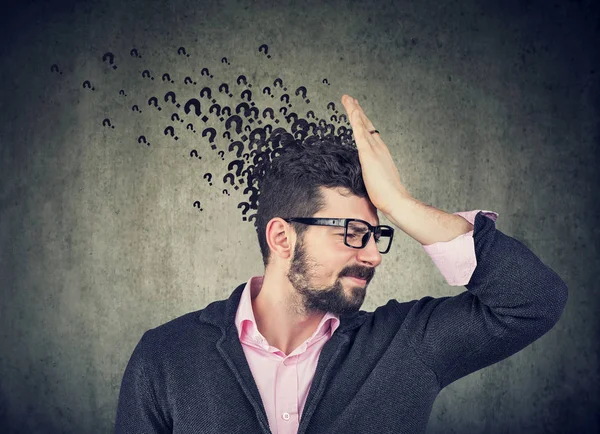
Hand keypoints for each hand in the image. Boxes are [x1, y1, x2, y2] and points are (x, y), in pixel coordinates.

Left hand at [341, 94, 410, 214]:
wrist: (395, 200)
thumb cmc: (386, 195)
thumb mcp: (376, 181)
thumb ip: (371, 174)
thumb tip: (367, 177)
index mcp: (380, 153)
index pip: (369, 133)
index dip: (362, 121)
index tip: (356, 111)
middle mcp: (379, 148)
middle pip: (366, 124)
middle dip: (357, 111)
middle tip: (349, 98)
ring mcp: (374, 150)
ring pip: (362, 125)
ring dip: (355, 110)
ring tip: (347, 99)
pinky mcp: (368, 155)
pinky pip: (361, 134)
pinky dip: (357, 121)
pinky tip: (354, 111)